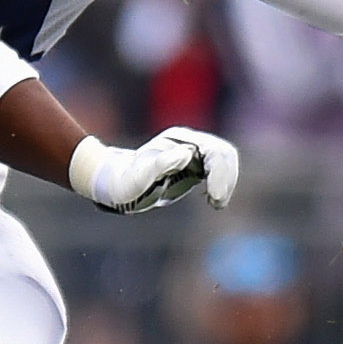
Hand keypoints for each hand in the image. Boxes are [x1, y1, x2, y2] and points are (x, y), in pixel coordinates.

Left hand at [73, 128, 240, 212]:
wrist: (116, 182)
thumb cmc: (124, 180)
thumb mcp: (137, 176)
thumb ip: (159, 164)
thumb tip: (187, 155)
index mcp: (178, 140)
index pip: (213, 151)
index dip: (220, 173)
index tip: (214, 198)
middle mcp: (189, 143)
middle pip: (224, 154)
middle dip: (227, 178)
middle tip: (217, 204)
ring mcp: (193, 154)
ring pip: (224, 162)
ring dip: (226, 182)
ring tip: (216, 204)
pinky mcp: (195, 168)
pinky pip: (218, 172)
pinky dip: (221, 185)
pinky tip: (213, 200)